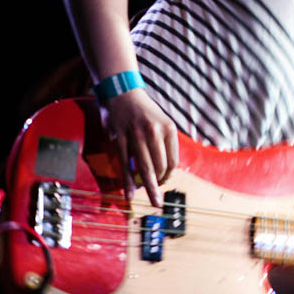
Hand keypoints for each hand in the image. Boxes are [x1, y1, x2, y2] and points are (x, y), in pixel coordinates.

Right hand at [99, 88, 178, 206]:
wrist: (122, 93)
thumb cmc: (144, 111)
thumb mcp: (162, 122)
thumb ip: (165, 143)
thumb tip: (166, 169)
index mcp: (168, 128)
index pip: (173, 160)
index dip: (170, 175)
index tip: (165, 182)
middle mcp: (154, 132)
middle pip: (161, 166)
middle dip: (160, 184)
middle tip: (157, 197)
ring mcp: (136, 135)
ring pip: (145, 168)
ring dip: (149, 188)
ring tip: (153, 201)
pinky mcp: (119, 139)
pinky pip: (125, 164)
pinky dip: (128, 181)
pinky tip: (130, 193)